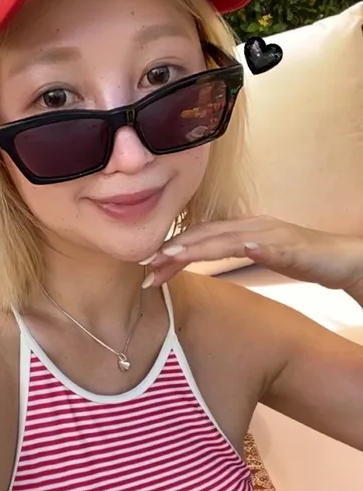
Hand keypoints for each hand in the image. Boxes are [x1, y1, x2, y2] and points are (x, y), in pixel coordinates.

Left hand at [140, 216, 362, 291]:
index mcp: (243, 228)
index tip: (147, 264)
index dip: (172, 248)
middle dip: (174, 249)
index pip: (200, 237)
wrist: (343, 259)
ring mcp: (274, 234)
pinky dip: (257, 248)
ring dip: (200, 247)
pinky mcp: (295, 247)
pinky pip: (274, 247)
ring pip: (230, 239)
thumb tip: (198, 258)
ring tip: (174, 256)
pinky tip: (242, 250)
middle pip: (207, 236)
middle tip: (147, 265)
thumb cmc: (301, 258)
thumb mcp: (258, 253)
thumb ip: (231, 251)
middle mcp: (254, 225)